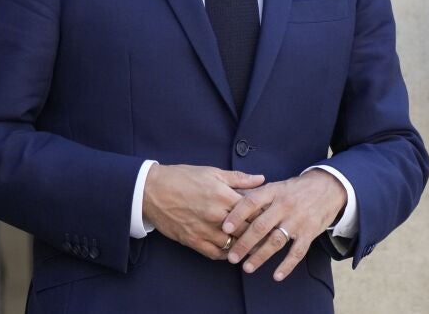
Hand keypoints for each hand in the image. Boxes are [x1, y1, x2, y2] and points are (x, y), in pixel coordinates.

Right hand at [142, 164, 264, 259]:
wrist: (152, 191)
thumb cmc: (182, 178)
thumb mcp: (212, 172)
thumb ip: (238, 178)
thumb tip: (261, 179)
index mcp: (223, 195)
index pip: (253, 210)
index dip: (266, 216)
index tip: (276, 220)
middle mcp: (216, 215)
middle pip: (246, 231)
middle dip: (261, 235)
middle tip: (273, 238)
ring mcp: (204, 230)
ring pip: (233, 245)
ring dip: (246, 248)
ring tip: (258, 249)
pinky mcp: (192, 241)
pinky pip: (215, 254)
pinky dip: (227, 255)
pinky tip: (235, 253)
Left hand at [222, 169, 346, 279]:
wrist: (328, 187)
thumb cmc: (295, 189)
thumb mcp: (277, 186)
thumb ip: (256, 194)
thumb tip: (230, 199)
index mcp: (274, 191)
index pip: (252, 202)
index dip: (237, 215)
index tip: (224, 228)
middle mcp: (285, 205)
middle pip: (261, 226)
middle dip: (244, 243)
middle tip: (231, 257)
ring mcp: (298, 220)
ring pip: (276, 241)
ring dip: (260, 256)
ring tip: (247, 268)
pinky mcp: (310, 232)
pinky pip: (297, 252)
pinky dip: (287, 265)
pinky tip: (276, 276)